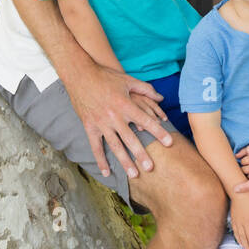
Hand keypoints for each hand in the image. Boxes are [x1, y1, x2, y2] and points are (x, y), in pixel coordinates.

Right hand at [65, 64, 172, 179]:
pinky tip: (107, 172)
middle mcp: (114, 116)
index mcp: (125, 104)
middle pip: (131, 138)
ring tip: (134, 174)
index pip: (146, 121)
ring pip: (115, 146)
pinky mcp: (89, 126)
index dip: (158, 132)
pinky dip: (100, 160)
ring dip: (124, 161)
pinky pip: (95, 146)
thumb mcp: (127, 80)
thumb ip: (146, 89)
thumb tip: (161, 98)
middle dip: (141, 154)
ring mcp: (101, 123)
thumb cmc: (105, 76)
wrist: (80, 74)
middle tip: (151, 168)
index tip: (169, 143)